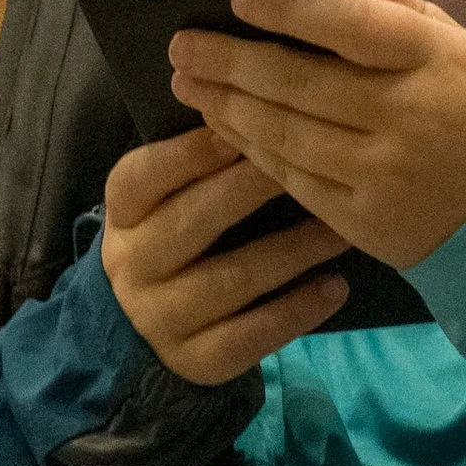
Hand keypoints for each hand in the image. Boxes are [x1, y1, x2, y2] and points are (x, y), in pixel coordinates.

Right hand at [101, 124, 349, 387]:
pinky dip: (297, 310)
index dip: (191, 151)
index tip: (245, 124)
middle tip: (311, 162)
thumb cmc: (174, 240)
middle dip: (253, 188)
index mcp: (123, 214)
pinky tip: (337, 287)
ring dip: (294, 250)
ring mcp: (161, 318)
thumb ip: (196, 162)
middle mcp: (132, 265)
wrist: (140, 334)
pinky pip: (252, 334)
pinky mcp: (196, 362)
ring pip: (233, 278)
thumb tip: (256, 103)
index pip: (143, 176)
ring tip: (342, 228)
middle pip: (194, 221)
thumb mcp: (165, 201)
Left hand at [167, 0, 465, 273]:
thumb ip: (408, 8)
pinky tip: (224, 130)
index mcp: (433, 60)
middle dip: (230, 59)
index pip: (347, 24)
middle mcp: (403, 114)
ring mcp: (380, 172)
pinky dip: (252, 152)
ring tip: (188, 83)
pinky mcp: (363, 220)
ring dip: (227, 105)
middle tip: (184, 43)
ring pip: (284, 132)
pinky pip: (292, 180)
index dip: (287, 8)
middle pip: (298, 80)